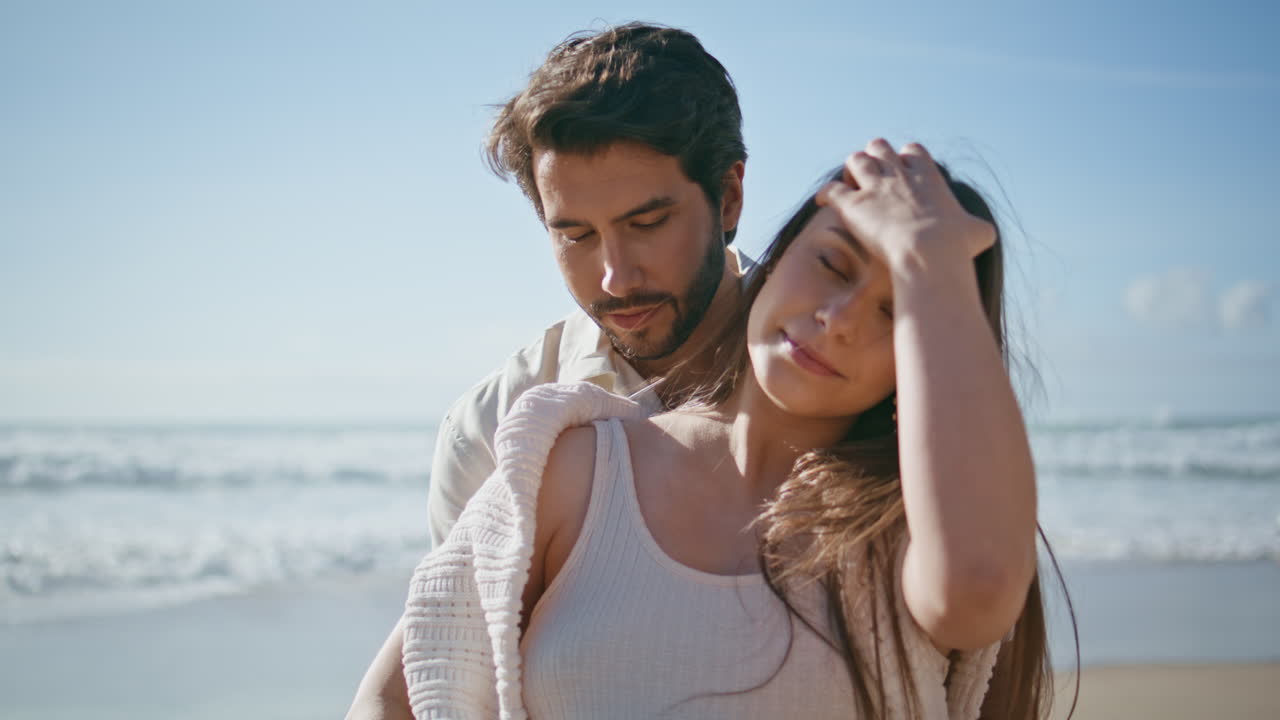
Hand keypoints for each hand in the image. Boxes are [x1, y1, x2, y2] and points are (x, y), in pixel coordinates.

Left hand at [815, 139, 994, 272]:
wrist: (929, 251)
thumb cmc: (955, 245)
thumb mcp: (977, 232)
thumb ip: (977, 227)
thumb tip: (983, 232)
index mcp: (928, 175)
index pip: (914, 152)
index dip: (906, 159)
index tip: (904, 171)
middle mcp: (899, 174)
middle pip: (881, 147)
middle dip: (876, 157)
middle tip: (873, 175)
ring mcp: (874, 186)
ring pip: (856, 160)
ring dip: (851, 169)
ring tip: (850, 182)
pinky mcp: (853, 204)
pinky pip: (830, 189)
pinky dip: (824, 193)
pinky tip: (820, 201)